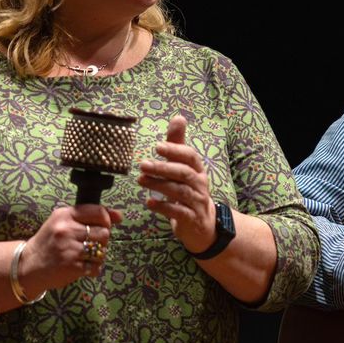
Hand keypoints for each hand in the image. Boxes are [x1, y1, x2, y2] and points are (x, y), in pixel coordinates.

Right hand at [20, 204, 121, 291]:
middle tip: (89, 244)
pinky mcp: (72, 266)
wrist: (28, 266)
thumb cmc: (49, 243)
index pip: (98, 211)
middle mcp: (66, 230)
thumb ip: (89, 216)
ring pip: (102, 250)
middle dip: (101, 240)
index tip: (102, 226)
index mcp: (64, 215)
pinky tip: (81, 267)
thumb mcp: (63, 223)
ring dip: (98, 255)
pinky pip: (96, 267)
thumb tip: (119, 215)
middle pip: (104, 232)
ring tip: (84, 256)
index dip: (106, 220)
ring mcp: (69, 248)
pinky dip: (93, 269)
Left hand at [138, 114, 218, 254]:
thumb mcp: (185, 167)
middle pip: (184, 173)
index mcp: (198, 169)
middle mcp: (200, 184)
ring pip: (180, 192)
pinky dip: (163, 207)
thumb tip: (179, 117)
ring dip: (159, 185)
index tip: (157, 147)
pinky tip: (149, 202)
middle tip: (142, 164)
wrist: (202, 224)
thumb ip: (178, 144)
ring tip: (141, 180)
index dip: (175, 150)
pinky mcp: (191, 219)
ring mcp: (197, 202)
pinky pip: (178, 212)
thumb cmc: (189, 190)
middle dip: (163, 167)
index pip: (190, 156)